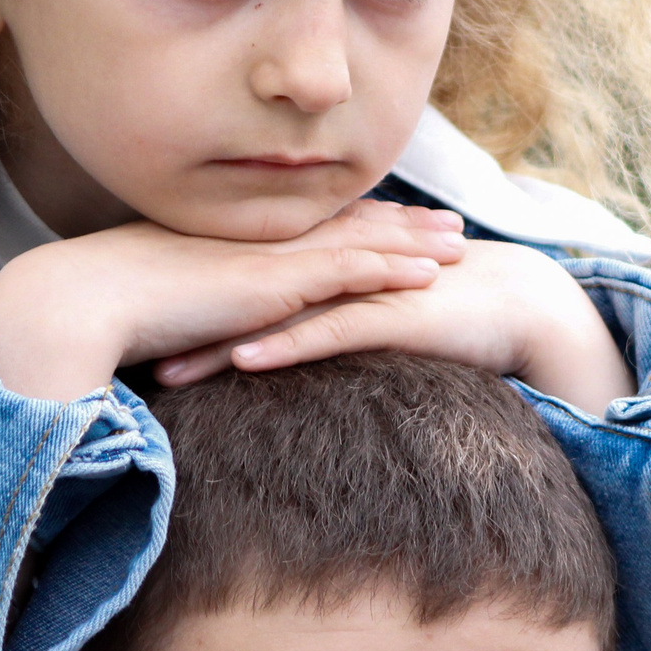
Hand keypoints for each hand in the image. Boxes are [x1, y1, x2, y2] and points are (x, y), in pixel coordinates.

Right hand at [0, 199, 468, 400]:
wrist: (88, 299)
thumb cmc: (112, 309)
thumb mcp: (166, 306)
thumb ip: (194, 312)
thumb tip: (194, 328)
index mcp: (240, 243)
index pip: (312, 227)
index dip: (359, 223)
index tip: (398, 219)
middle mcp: (262, 241)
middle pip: (349, 225)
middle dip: (404, 224)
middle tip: (452, 223)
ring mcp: (272, 258)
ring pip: (362, 242)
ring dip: (416, 244)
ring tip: (461, 245)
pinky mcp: (275, 283)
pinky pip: (350, 271)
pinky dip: (394, 270)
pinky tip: (431, 276)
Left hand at [154, 238, 633, 416]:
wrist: (519, 301)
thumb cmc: (445, 315)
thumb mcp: (373, 322)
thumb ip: (329, 330)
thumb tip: (285, 358)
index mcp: (323, 277)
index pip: (242, 294)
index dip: (189, 314)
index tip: (139, 338)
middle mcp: (333, 278)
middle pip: (244, 302)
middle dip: (187, 329)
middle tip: (130, 356)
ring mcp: (360, 292)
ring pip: (275, 318)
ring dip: (218, 345)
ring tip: (168, 373)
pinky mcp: (390, 313)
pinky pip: (329, 331)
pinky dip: (286, 345)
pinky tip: (247, 361)